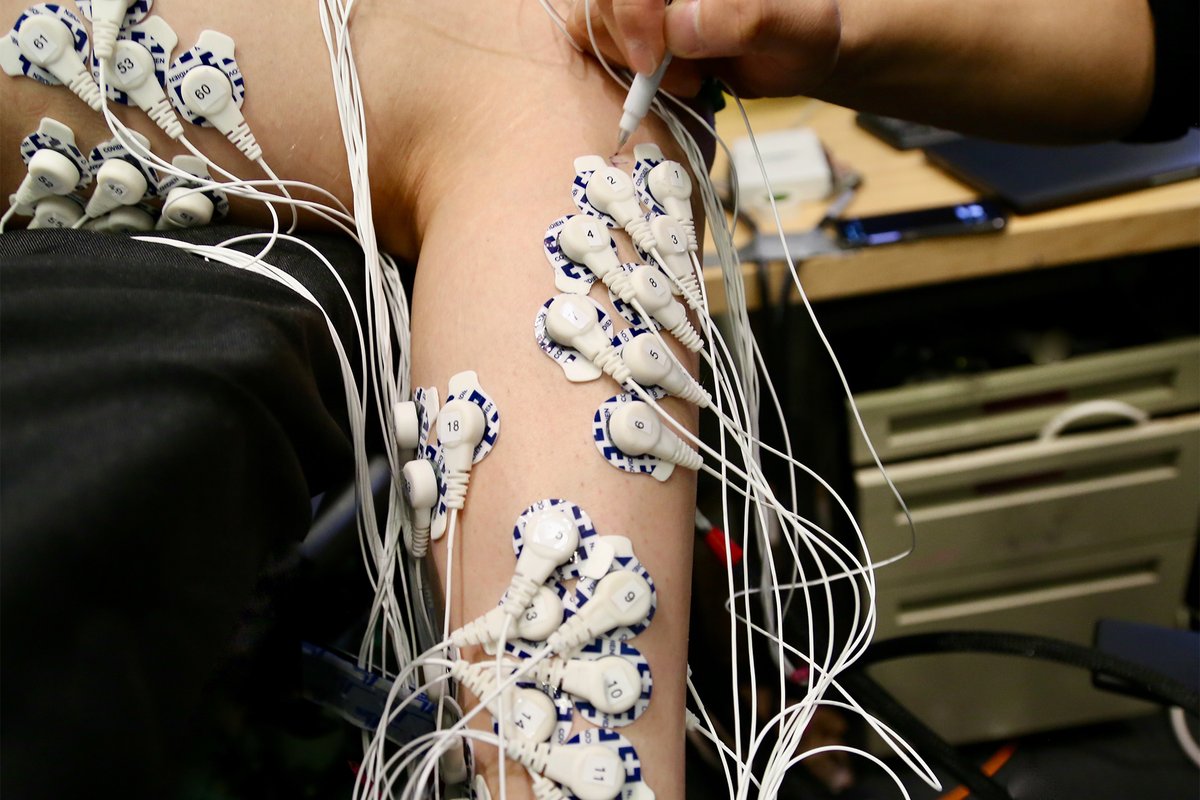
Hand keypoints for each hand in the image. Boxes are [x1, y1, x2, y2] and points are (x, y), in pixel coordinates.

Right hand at [566, 0, 841, 98]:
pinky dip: (620, 61)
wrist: (795, 49)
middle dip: (630, 38)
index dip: (634, 9)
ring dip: (629, 56)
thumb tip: (678, 27)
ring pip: (592, 12)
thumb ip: (749, 20)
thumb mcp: (802, 30)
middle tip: (686, 77)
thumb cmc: (804, 34)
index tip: (654, 59)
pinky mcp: (629, 13)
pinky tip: (666, 73)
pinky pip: (590, 30)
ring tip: (690, 76)